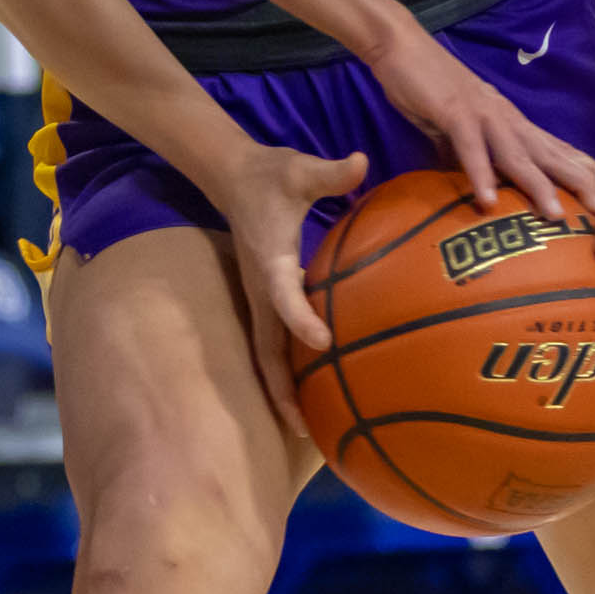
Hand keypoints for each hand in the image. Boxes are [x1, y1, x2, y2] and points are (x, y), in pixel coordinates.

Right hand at [210, 140, 366, 430]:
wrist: (232, 177)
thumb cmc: (271, 175)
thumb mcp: (300, 168)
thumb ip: (331, 172)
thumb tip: (361, 161)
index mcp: (270, 261)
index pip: (284, 296)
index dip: (301, 319)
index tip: (324, 341)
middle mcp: (260, 290)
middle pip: (266, 352)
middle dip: (282, 391)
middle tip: (306, 431)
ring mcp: (258, 300)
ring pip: (265, 357)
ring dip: (281, 393)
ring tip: (306, 432)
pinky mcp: (263, 302)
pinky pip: (272, 347)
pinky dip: (284, 375)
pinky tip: (308, 397)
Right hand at [361, 22, 594, 221]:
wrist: (400, 46)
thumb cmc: (428, 88)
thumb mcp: (455, 129)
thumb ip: (470, 156)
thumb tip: (479, 187)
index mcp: (507, 121)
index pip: (551, 148)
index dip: (577, 172)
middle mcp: (504, 117)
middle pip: (547, 153)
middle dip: (576, 181)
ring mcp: (481, 113)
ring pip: (516, 153)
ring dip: (536, 184)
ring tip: (555, 215)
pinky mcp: (454, 112)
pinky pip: (470, 147)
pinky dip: (479, 174)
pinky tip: (488, 201)